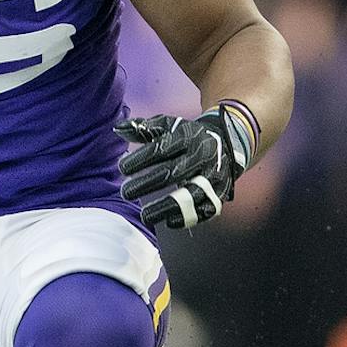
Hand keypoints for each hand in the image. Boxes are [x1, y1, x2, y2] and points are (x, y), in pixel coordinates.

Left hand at [118, 108, 250, 229]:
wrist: (227, 142)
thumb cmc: (187, 136)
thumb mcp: (168, 125)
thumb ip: (143, 128)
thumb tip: (118, 129)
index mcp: (188, 137)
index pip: (162, 148)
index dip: (141, 159)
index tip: (122, 168)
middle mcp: (203, 155)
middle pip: (173, 172)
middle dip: (147, 184)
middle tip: (125, 193)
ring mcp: (213, 175)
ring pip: (191, 194)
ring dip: (166, 206)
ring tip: (145, 216)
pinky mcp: (220, 193)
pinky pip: (206, 209)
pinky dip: (188, 217)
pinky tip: (168, 221)